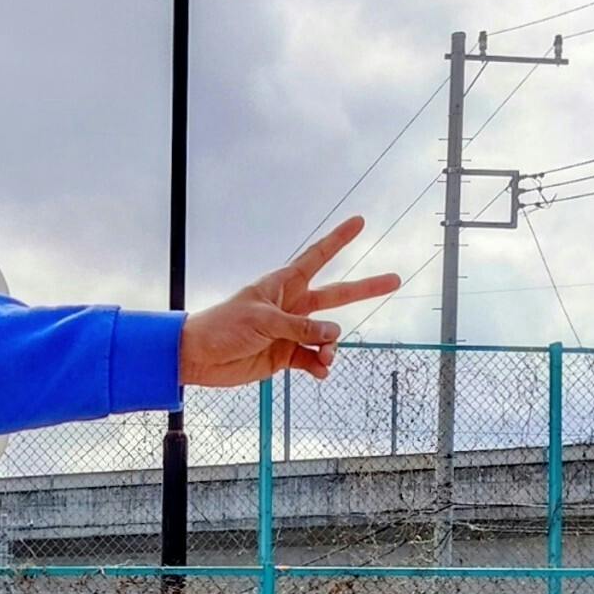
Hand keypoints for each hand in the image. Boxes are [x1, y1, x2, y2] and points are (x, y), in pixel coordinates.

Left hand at [178, 218, 403, 387]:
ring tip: (325, 357)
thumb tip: (334, 333)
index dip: (339, 240)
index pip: (318, 256)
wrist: (198, 357)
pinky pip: (312, 359)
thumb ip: (300, 326)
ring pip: (326, 335)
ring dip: (330, 346)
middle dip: (365, 288)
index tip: (360, 222)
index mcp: (284, 284)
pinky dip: (319, 366)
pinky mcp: (285, 356)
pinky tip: (321, 371)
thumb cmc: (223, 327)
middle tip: (396, 279)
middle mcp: (292, 305)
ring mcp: (291, 332)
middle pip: (336, 295)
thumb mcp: (263, 320)